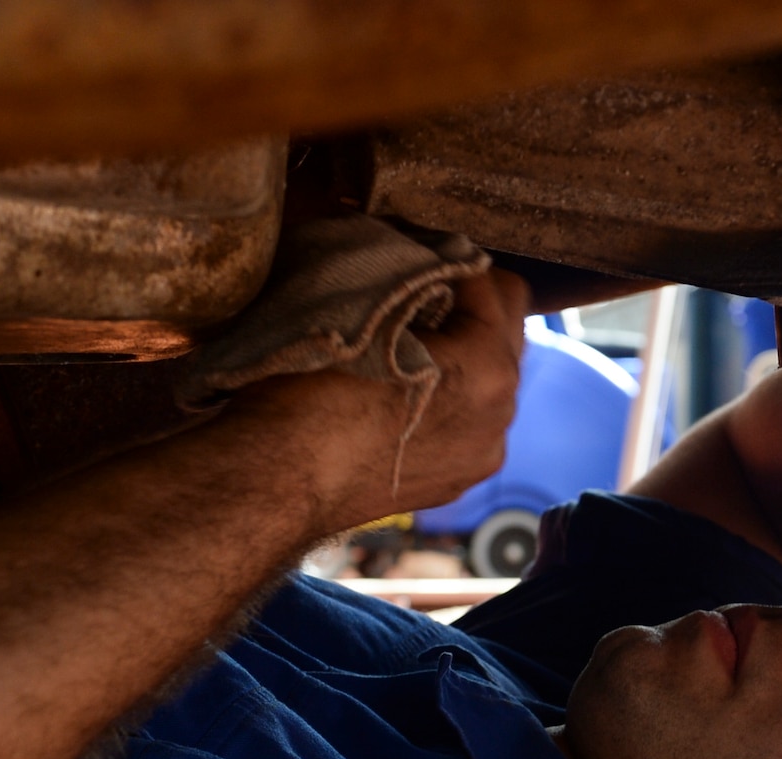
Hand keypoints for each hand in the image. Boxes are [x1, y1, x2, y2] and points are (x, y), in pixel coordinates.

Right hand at [229, 269, 529, 533]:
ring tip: (411, 347)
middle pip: (506, 333)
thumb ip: (413, 280)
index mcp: (489, 368)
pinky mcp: (451, 482)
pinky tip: (404, 397)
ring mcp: (477, 455)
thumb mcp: (362, 311)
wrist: (275, 479)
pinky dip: (448, 403)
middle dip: (469, 308)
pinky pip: (467, 424)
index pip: (496, 285)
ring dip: (462, 357)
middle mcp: (499, 417)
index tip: (418, 253)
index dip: (453, 262)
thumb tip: (427, 255)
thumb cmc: (308, 390)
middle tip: (418, 295)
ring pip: (489, 383)